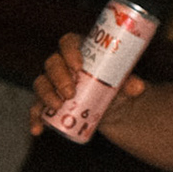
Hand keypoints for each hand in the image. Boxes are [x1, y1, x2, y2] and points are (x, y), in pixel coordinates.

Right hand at [29, 31, 146, 135]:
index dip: (69, 51)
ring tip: (58, 106)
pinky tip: (37, 129)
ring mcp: (52, 83)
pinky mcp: (47, 101)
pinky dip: (34, 118)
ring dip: (46, 95)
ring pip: (41, 83)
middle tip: (71, 92)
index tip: (78, 65)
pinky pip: (35, 108)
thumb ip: (131, 83)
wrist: (111, 105)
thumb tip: (138, 86)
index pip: (68, 42)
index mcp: (79, 50)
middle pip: (52, 64)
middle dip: (59, 77)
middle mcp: (61, 63)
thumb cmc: (116, 84)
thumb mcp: (125, 83)